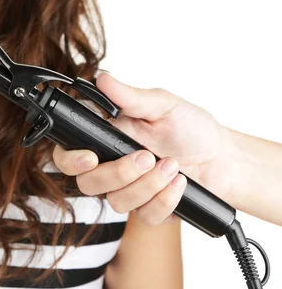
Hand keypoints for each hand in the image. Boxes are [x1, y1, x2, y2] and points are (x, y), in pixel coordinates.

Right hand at [52, 73, 242, 224]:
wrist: (224, 159)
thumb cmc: (191, 128)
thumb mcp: (162, 104)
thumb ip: (129, 96)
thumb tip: (102, 78)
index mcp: (105, 138)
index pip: (68, 153)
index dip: (70, 159)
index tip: (90, 157)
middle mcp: (110, 165)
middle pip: (87, 183)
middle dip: (116, 173)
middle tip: (145, 157)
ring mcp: (128, 189)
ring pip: (115, 201)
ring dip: (146, 185)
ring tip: (171, 165)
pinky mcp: (147, 209)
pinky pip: (144, 214)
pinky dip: (164, 199)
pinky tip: (179, 184)